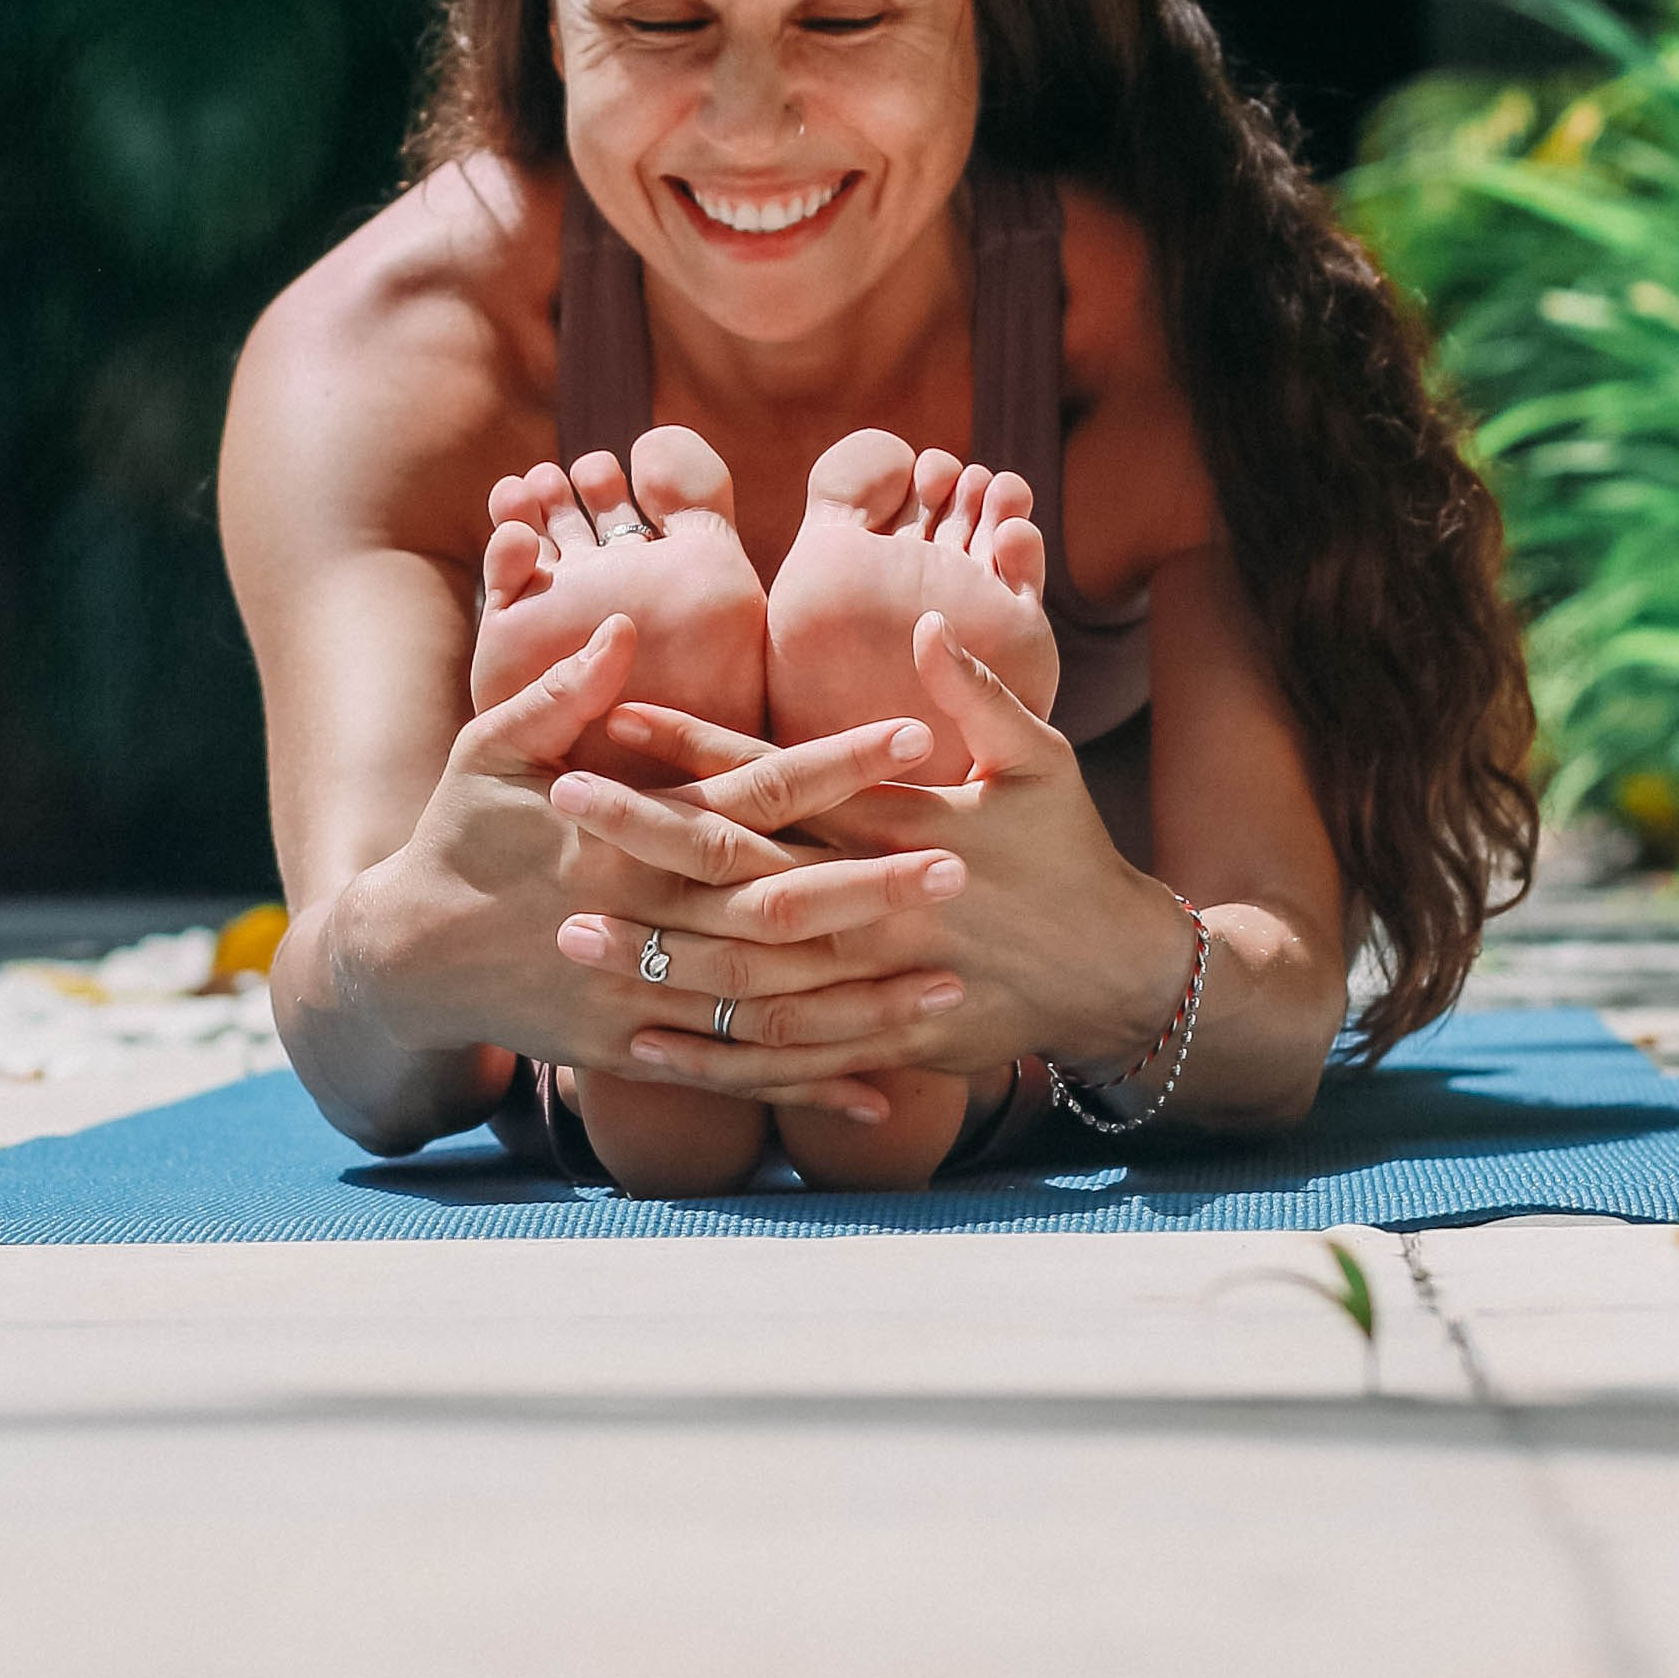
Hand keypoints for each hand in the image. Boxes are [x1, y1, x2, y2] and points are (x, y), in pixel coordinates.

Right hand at [341, 617, 967, 1120]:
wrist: (403, 960)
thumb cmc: (455, 838)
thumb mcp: (488, 748)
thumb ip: (560, 693)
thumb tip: (622, 628)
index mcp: (619, 834)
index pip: (750, 794)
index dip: (835, 765)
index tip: (913, 736)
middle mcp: (639, 917)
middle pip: (776, 903)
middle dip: (871, 885)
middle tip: (959, 865)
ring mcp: (638, 994)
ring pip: (770, 1001)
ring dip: (861, 993)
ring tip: (949, 981)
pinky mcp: (636, 1050)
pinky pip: (735, 1074)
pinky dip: (810, 1085)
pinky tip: (886, 1088)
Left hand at [555, 613, 1192, 1092]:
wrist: (1119, 974)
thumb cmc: (1074, 852)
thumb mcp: (1042, 758)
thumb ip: (979, 693)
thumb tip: (924, 623)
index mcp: (908, 822)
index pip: (781, 780)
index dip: (695, 750)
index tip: (616, 722)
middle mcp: (883, 901)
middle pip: (744, 872)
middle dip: (647, 839)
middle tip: (559, 808)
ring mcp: (882, 980)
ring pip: (750, 972)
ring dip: (660, 952)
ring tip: (574, 927)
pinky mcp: (885, 1041)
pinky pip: (787, 1054)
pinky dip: (715, 1053)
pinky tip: (643, 1044)